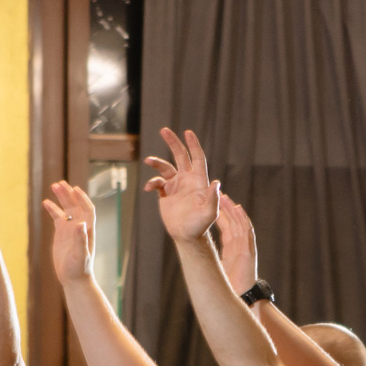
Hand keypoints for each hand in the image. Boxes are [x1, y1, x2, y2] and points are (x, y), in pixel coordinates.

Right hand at [42, 180, 97, 284]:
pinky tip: (46, 202)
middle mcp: (80, 227)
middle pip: (76, 205)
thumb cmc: (79, 269)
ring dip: (62, 198)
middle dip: (69, 194)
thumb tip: (80, 224)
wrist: (74, 279)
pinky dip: (53, 209)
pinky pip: (58, 217)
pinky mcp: (62, 234)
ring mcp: (71, 229)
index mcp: (88, 230)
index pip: (87, 210)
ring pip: (67, 209)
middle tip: (60, 184)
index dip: (82, 199)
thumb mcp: (80, 255)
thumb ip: (81, 240)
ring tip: (54, 186)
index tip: (75, 189)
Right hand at [143, 127, 220, 242]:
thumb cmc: (200, 224)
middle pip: (180, 156)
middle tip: (164, 130)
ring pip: (165, 167)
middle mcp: (187, 179)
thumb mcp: (209, 212)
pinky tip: (149, 188)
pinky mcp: (166, 193)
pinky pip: (157, 182)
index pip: (197, 158)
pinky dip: (152, 182)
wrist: (187, 235)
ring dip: (157, 162)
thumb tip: (216, 183)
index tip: (188, 132)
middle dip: (173, 142)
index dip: (193, 145)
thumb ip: (212, 198)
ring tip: (148, 161)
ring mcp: (176, 185)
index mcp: (199, 180)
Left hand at [216, 195, 259, 294]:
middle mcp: (239, 244)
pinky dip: (243, 219)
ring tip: (226, 197)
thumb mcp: (218, 267)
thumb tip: (196, 257)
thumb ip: (211, 259)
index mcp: (232, 248)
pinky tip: (238, 209)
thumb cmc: (231, 285)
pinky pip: (247, 231)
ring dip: (233, 210)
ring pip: (240, 222)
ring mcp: (245, 246)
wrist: (242, 295)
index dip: (221, 215)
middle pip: (233, 221)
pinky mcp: (249, 250)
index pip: (227, 227)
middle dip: (226, 208)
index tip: (214, 205)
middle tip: (219, 194)